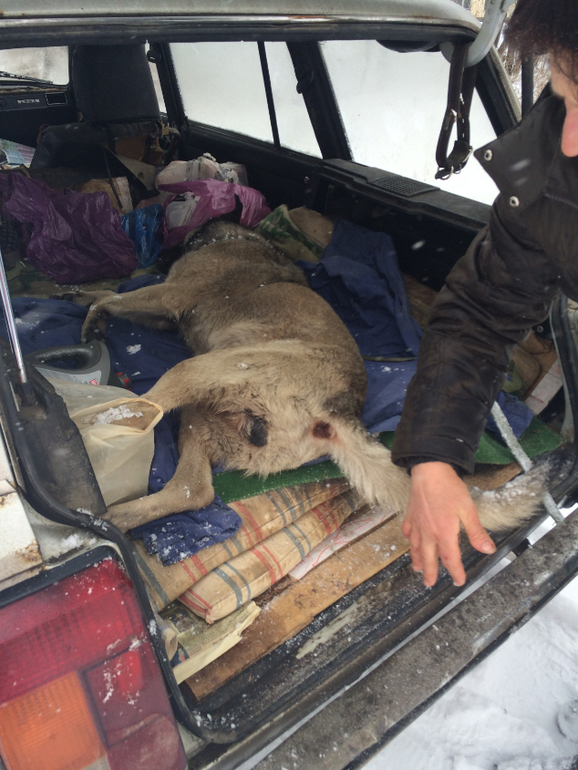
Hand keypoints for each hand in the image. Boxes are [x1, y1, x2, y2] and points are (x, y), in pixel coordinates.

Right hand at [402, 462, 495, 586]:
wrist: (429, 471)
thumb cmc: (450, 489)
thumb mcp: (468, 510)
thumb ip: (476, 532)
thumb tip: (488, 550)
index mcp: (444, 533)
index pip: (450, 559)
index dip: (455, 571)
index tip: (459, 581)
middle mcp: (429, 533)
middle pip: (429, 558)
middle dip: (431, 572)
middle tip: (429, 584)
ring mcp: (418, 524)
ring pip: (416, 548)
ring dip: (417, 560)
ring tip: (418, 569)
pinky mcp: (411, 515)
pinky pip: (409, 532)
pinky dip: (410, 540)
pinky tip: (411, 542)